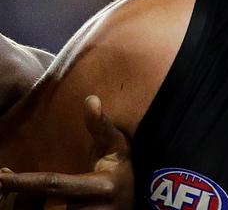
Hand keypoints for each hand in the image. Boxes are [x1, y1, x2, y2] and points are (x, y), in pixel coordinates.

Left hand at [0, 96, 132, 209]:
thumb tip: (90, 99)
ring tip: (7, 195)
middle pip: (43, 208)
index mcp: (100, 186)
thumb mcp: (118, 146)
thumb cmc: (126, 170)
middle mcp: (92, 209)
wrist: (143, 201)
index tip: (1, 177)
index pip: (54, 184)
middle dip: (17, 198)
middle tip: (1, 182)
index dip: (24, 183)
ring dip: (24, 207)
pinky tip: (22, 203)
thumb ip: (102, 126)